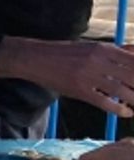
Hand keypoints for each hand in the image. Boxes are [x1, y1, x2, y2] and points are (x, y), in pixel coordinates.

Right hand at [0, 37, 133, 116]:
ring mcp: (89, 76)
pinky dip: (120, 109)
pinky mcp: (80, 90)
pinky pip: (105, 102)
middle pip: (133, 75)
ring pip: (123, 91)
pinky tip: (126, 112)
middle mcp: (98, 60)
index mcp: (103, 48)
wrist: (35, 58)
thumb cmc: (64, 53)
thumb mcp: (91, 47)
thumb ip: (116, 51)